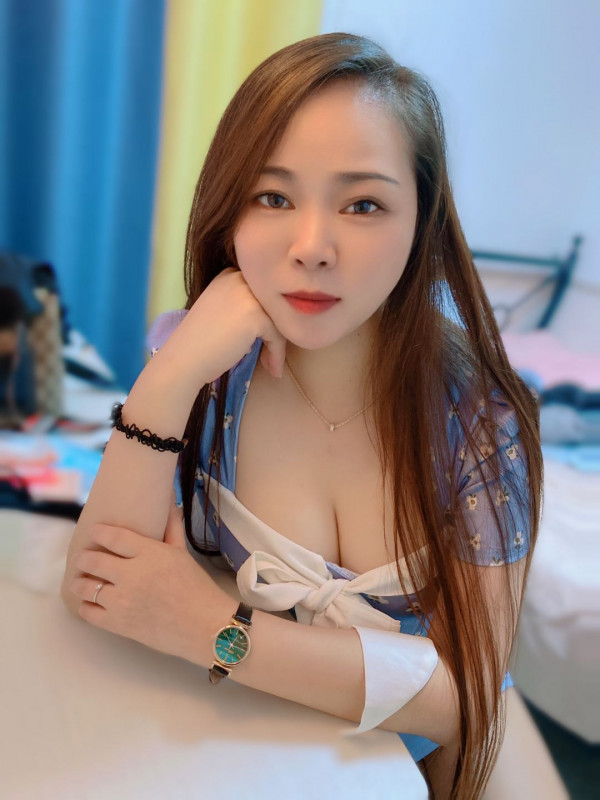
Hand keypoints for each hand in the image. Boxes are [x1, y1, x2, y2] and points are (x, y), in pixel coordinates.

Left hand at [67, 498, 228, 663]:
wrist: (204, 626)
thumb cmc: (196, 587)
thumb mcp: (182, 553)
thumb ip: (171, 528)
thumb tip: (168, 502)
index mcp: (149, 553)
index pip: (112, 536)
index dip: (98, 532)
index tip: (94, 532)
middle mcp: (132, 574)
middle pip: (92, 560)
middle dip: (83, 557)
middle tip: (83, 558)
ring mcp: (122, 601)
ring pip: (85, 586)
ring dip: (80, 581)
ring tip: (81, 580)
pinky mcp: (118, 624)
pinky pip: (88, 612)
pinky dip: (85, 605)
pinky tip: (90, 602)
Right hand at [161, 267, 287, 383]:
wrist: (184, 358)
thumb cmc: (199, 342)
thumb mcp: (220, 311)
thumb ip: (243, 306)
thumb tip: (274, 318)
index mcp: (229, 275)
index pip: (262, 293)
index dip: (268, 316)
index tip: (266, 339)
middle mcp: (239, 279)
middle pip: (274, 305)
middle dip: (275, 330)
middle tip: (270, 354)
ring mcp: (248, 296)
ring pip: (279, 320)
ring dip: (278, 345)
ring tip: (271, 364)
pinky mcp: (256, 315)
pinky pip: (278, 336)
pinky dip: (277, 354)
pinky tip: (272, 369)